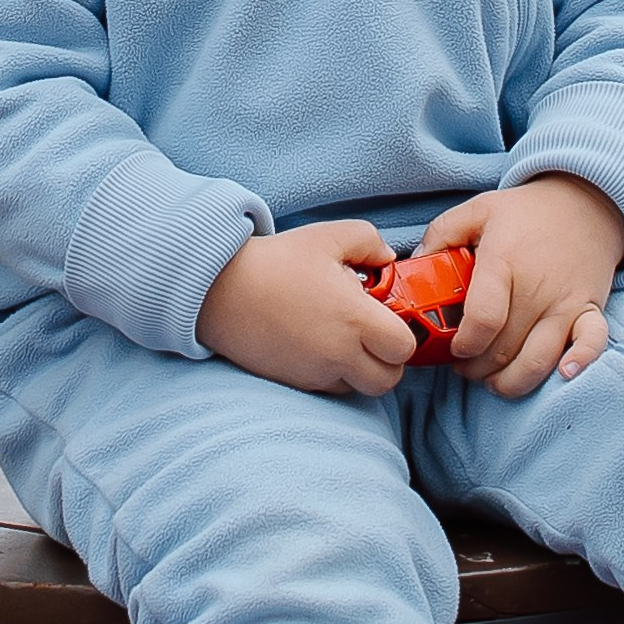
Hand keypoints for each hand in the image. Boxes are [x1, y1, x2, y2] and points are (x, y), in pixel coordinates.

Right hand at [198, 221, 417, 397]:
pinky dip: (332, 373)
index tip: (388, 316)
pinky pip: (328, 387)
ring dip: (360, 369)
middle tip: (372, 334)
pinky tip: (318, 344)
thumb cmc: (276, 261)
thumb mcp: (329, 236)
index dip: (402, 333)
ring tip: (342, 338)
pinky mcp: (294, 381)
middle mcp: (339, 353)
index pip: (403, 348)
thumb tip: (389, 260)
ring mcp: (315, 372)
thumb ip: (370, 242)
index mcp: (354, 318)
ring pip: (358, 388)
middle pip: (387, 381)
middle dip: (387, 360)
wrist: (220, 289)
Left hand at [421, 177, 623, 396]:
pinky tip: (561, 375)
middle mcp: (537, 288)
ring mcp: (567, 302)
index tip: (453, 348)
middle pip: (503, 349)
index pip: (482, 319)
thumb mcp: (477, 210)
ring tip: (493, 380)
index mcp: (504, 262)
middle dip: (477, 368)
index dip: (463, 344)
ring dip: (511, 381)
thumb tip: (413, 266)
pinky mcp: (591, 310)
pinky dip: (579, 363)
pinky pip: (591, 345)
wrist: (585, 203)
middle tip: (465, 366)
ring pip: (539, 360)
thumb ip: (440, 234)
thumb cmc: (525, 213)